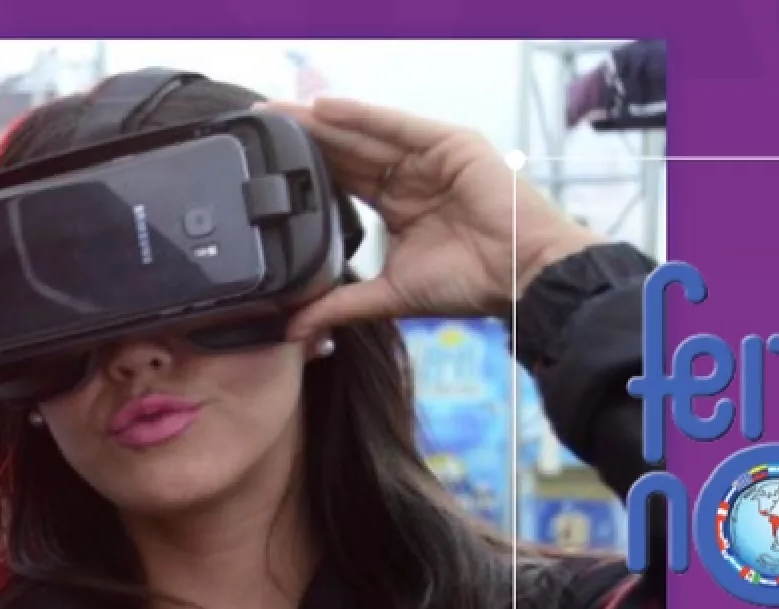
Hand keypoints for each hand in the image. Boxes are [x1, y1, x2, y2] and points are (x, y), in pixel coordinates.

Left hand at [262, 98, 604, 336]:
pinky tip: (324, 109)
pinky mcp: (450, 145)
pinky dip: (362, 117)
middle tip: (258, 125)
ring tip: (279, 114)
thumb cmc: (470, 285)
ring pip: (365, 136)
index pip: (342, 181)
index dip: (304, 173)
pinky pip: (397, 127)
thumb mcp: (390, 295)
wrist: (520, 279)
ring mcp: (429, 158)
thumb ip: (340, 305)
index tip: (261, 170)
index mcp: (396, 206)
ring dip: (321, 123)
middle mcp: (410, 177)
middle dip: (303, 140)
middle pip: (347, 153)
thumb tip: (294, 330)